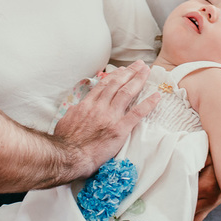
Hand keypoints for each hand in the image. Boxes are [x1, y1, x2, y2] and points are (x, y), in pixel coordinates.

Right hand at [54, 61, 158, 177]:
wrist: (68, 156)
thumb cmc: (64, 142)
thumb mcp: (65, 121)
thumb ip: (74, 112)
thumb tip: (77, 107)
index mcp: (87, 104)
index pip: (103, 85)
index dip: (115, 76)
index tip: (122, 70)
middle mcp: (100, 107)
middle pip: (117, 84)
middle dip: (130, 72)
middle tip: (140, 64)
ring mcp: (110, 116)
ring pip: (127, 92)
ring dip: (138, 80)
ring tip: (147, 71)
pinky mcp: (119, 129)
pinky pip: (137, 113)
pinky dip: (148, 103)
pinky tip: (156, 96)